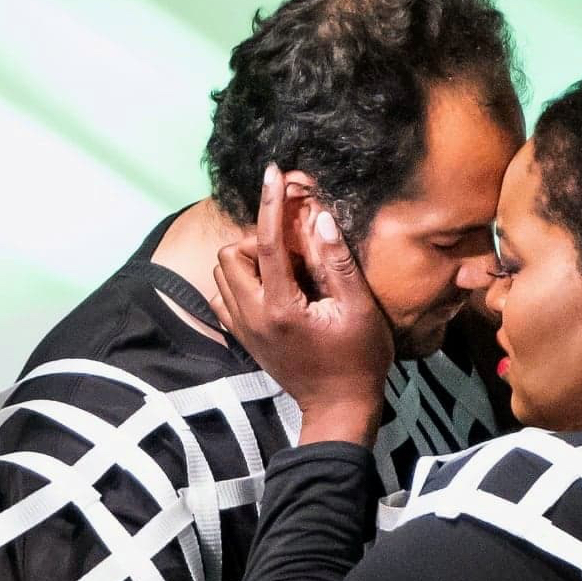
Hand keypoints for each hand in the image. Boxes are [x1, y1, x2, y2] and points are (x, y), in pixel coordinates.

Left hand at [213, 164, 393, 444]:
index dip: (270, 203)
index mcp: (282, 306)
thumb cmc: (358, 359)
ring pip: (223, 274)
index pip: (266, 242)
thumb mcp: (359, 308)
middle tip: (292, 249)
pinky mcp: (243, 338)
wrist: (339, 407)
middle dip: (257, 239)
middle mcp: (253, 316)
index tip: (272, 173)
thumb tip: (319, 217)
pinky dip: (239, 283)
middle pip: (231, 254)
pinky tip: (268, 286)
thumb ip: (337, 261)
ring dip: (247, 260)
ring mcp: (244, 329)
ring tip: (282, 268)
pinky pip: (223, 297)